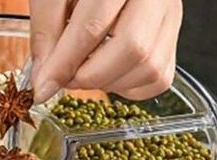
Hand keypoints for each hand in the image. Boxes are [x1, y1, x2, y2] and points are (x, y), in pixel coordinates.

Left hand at [30, 0, 182, 101]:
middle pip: (133, 48)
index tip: (43, 87)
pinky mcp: (173, 35)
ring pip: (150, 68)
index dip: (64, 64)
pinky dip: (129, 86)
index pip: (94, 26)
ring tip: (85, 71)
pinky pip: (158, 78)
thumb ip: (45, 31)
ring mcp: (170, 14)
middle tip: (67, 78)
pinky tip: (108, 72)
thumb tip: (45, 81)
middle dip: (92, 76)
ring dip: (110, 83)